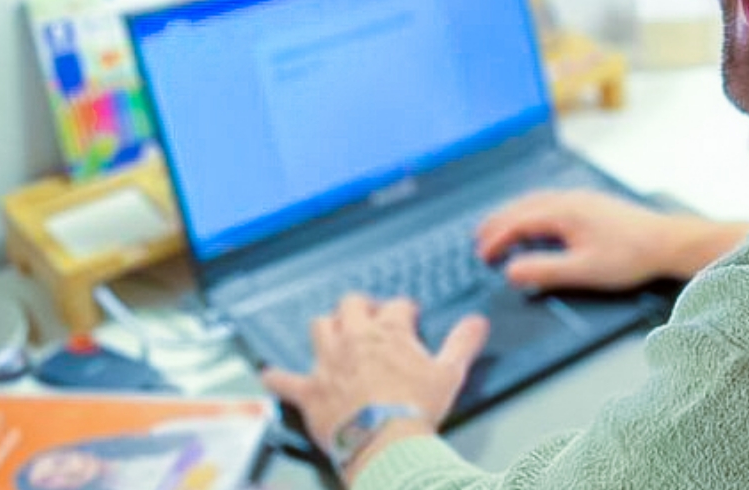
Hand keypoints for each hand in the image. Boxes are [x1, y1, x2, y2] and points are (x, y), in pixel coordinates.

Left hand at [261, 294, 486, 479]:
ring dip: (326, 328)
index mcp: (390, 331)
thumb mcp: (450, 373)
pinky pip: (285, 380)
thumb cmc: (417, 408)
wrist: (386, 443)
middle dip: (360, 307)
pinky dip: (277, 378)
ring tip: (332, 334)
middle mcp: (355, 339)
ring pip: (319, 328)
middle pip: (351, 305)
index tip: (408, 315)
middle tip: (368, 316)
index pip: (396, 306)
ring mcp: (328, 363)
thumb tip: (479, 321)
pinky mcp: (310, 391)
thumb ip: (463, 343)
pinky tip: (270, 375)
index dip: (403, 309)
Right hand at [475, 190, 748, 290]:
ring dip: (514, 214)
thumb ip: (544, 271)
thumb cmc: (628, 257)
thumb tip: (510, 271)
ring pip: (537, 201)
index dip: (496, 238)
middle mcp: (569, 199)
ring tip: (500, 230)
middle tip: (480, 240)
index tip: (482, 257)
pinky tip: (537, 223)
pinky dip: (532, 211)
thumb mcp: (583, 271)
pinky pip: (551, 201)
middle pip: (523, 206)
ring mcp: (581, 198)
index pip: (517, 222)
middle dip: (498, 223)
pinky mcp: (592, 203)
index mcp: (562, 212)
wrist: (667, 241)